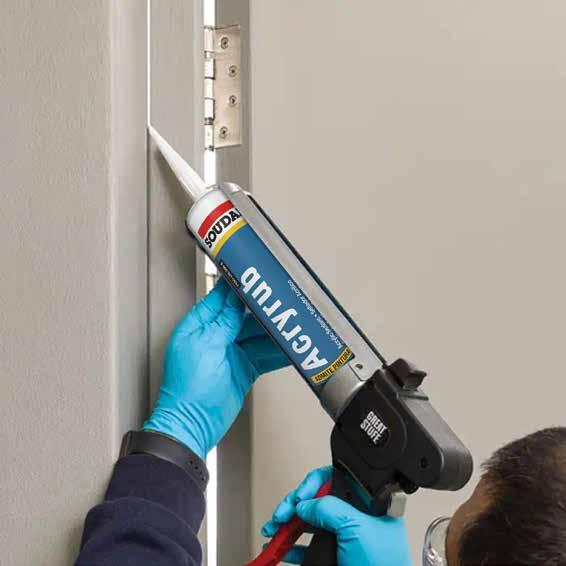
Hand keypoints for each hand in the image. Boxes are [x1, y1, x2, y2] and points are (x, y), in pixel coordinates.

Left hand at [143, 278, 288, 457]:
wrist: (193, 425)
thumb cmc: (187, 390)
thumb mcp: (207, 345)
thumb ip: (224, 320)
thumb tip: (236, 298)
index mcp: (199, 325)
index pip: (222, 296)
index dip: (240, 286)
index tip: (258, 276)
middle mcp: (215, 337)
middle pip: (245, 316)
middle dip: (265, 311)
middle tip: (284, 304)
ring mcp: (230, 353)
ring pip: (258, 336)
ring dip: (275, 333)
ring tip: (292, 326)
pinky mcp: (243, 369)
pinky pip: (264, 356)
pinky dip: (277, 353)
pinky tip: (289, 348)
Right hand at [262, 467, 411, 565]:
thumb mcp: (356, 529)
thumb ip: (329, 509)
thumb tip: (305, 503)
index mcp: (368, 503)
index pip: (337, 478)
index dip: (314, 483)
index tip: (301, 496)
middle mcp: (355, 516)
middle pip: (317, 500)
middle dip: (294, 506)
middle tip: (281, 514)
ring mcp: (344, 537)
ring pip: (309, 523)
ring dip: (287, 525)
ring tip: (273, 530)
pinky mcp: (335, 556)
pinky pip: (308, 546)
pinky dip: (291, 547)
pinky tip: (282, 549)